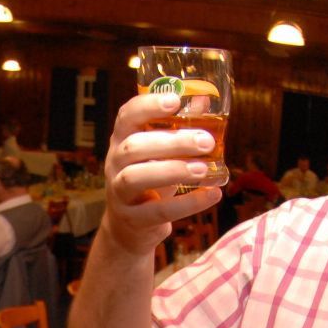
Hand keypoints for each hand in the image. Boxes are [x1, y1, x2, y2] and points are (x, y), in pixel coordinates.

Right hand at [97, 92, 222, 258]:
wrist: (128, 227)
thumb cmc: (150, 180)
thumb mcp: (161, 153)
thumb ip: (179, 128)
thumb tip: (204, 101)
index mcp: (122, 140)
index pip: (127, 116)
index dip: (148, 105)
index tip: (175, 100)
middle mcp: (114, 163)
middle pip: (133, 147)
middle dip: (171, 142)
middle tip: (206, 142)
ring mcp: (119, 192)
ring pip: (136, 177)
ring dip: (173, 171)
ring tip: (204, 169)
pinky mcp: (132, 219)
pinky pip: (158, 211)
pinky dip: (188, 203)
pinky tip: (212, 194)